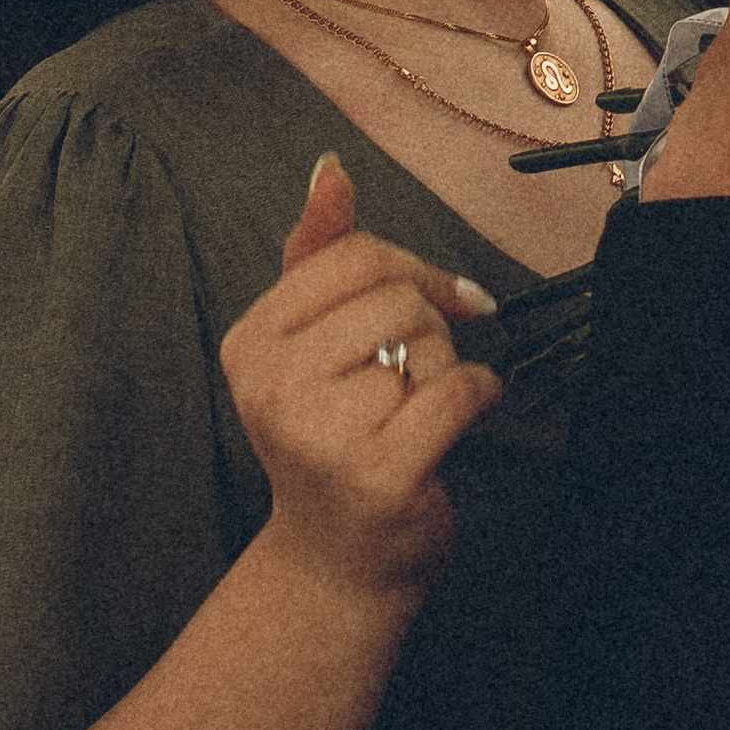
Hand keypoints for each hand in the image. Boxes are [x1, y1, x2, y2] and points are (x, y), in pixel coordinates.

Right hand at [219, 159, 500, 614]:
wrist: (338, 560)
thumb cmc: (333, 438)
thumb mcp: (310, 342)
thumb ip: (318, 252)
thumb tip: (330, 169)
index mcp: (249, 343)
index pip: (352, 256)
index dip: (410, 270)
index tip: (436, 298)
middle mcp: (272, 387)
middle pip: (395, 296)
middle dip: (425, 328)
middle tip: (407, 377)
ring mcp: (322, 434)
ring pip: (430, 344)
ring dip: (443, 371)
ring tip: (411, 412)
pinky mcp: (380, 474)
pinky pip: (461, 391)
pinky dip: (480, 399)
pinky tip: (458, 423)